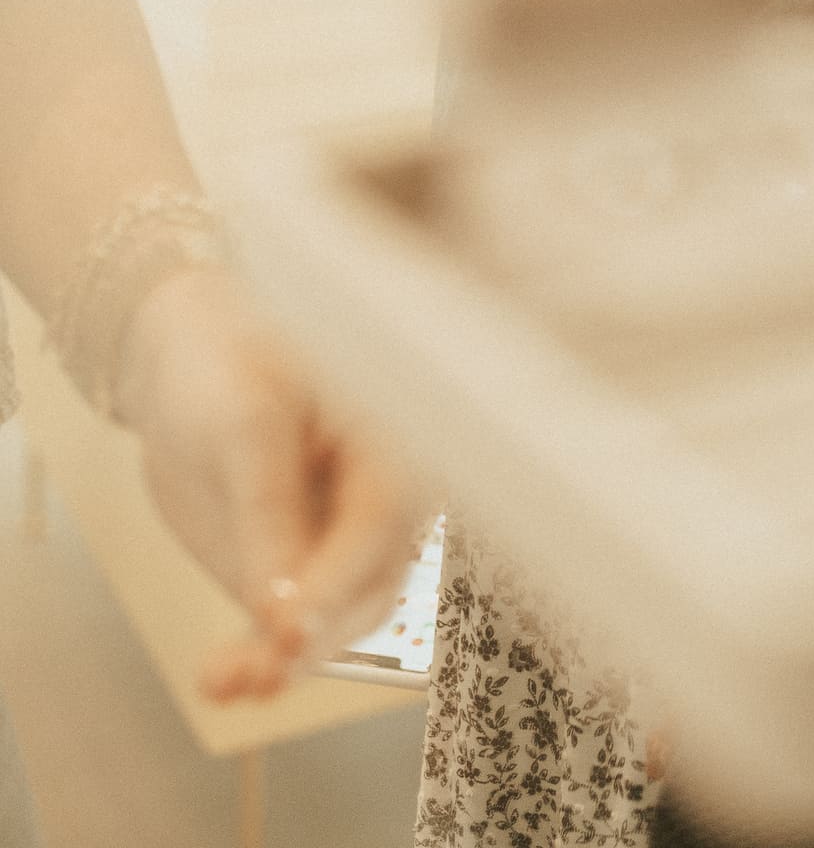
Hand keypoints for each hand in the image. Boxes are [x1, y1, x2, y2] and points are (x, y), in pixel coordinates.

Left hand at [114, 265, 418, 699]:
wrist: (187, 365)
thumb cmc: (230, 365)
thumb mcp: (244, 421)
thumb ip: (267, 508)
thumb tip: (280, 609)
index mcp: (392, 438)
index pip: (380, 521)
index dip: (338, 581)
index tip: (287, 629)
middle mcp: (378, 499)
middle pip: (368, 587)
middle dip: (314, 636)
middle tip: (260, 671)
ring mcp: (337, 542)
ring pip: (332, 621)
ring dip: (281, 660)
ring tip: (221, 682)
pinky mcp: (298, 574)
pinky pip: (290, 629)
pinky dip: (257, 659)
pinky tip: (219, 681)